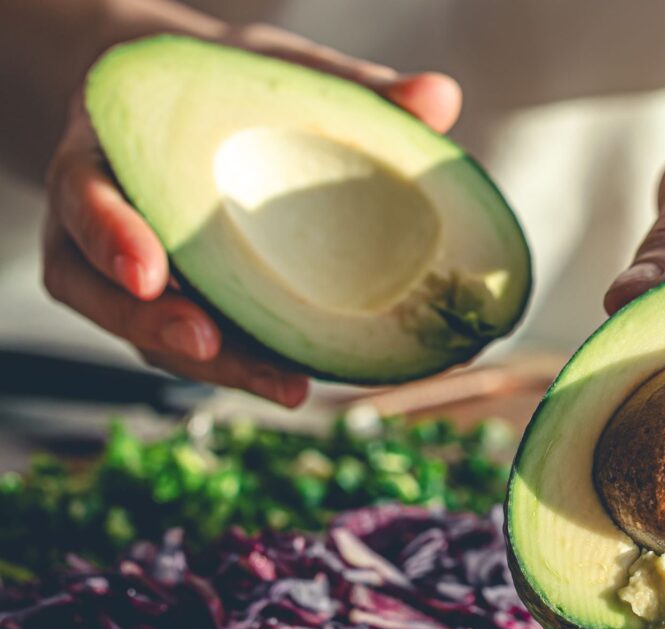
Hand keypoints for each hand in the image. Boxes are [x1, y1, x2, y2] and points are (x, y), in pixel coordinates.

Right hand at [42, 24, 462, 406]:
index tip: (150, 273)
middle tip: (211, 347)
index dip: (110, 237)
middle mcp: (103, 225)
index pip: (84, 198)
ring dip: (212, 364)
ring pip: (146, 332)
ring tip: (283, 383)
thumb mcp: (266, 69)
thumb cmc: (219, 88)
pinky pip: (191, 341)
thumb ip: (343, 84)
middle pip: (104, 290)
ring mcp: (131, 275)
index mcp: (104, 155)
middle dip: (156, 325)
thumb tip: (441, 97)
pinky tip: (299, 373)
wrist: (179, 107)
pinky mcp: (171, 305)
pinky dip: (241, 360)